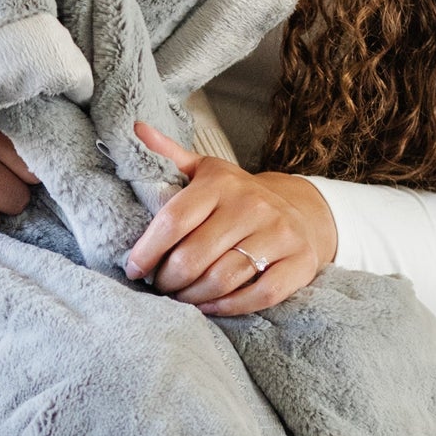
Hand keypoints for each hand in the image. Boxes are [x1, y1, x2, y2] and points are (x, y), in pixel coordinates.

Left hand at [122, 122, 336, 314]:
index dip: (147, 249)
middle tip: (159, 287)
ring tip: (180, 297)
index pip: (174, 220)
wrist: (301, 211)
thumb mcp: (206, 170)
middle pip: (195, 256)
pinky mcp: (299, 262)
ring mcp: (279, 234)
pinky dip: (229, 307)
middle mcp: (251, 206)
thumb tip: (135, 128)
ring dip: (193, 296)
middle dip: (168, 279)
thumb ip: (169, 155)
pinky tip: (210, 306)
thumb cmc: (239, 196)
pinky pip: (258, 295)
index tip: (134, 268)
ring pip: (223, 279)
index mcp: (221, 182)